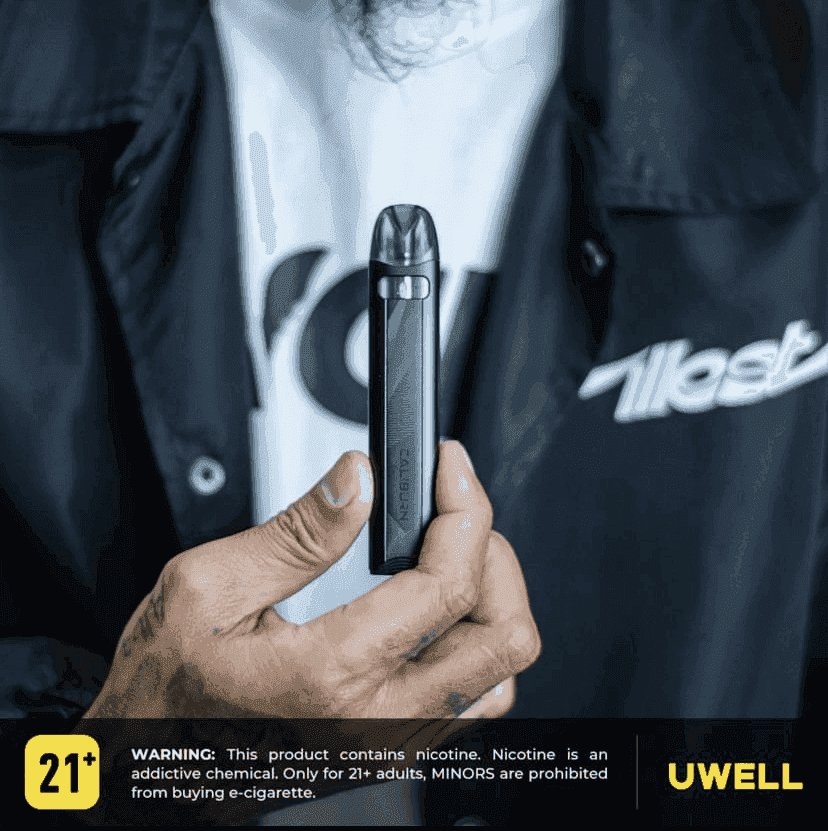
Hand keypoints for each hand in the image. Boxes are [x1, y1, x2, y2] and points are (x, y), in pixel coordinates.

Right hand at [83, 441, 538, 719]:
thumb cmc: (164, 690)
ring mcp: (388, 742)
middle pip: (504, 637)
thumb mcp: (207, 589)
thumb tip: (357, 481)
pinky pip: (471, 702)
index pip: (447, 585)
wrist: (144, 764)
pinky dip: (474, 643)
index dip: (464, 509)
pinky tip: (439, 610)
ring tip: (450, 558)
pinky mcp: (388, 748)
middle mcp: (374, 719)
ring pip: (500, 674)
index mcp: (330, 674)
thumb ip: (297, 532)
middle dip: (495, 555)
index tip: (450, 470)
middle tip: (456, 515)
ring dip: (492, 603)